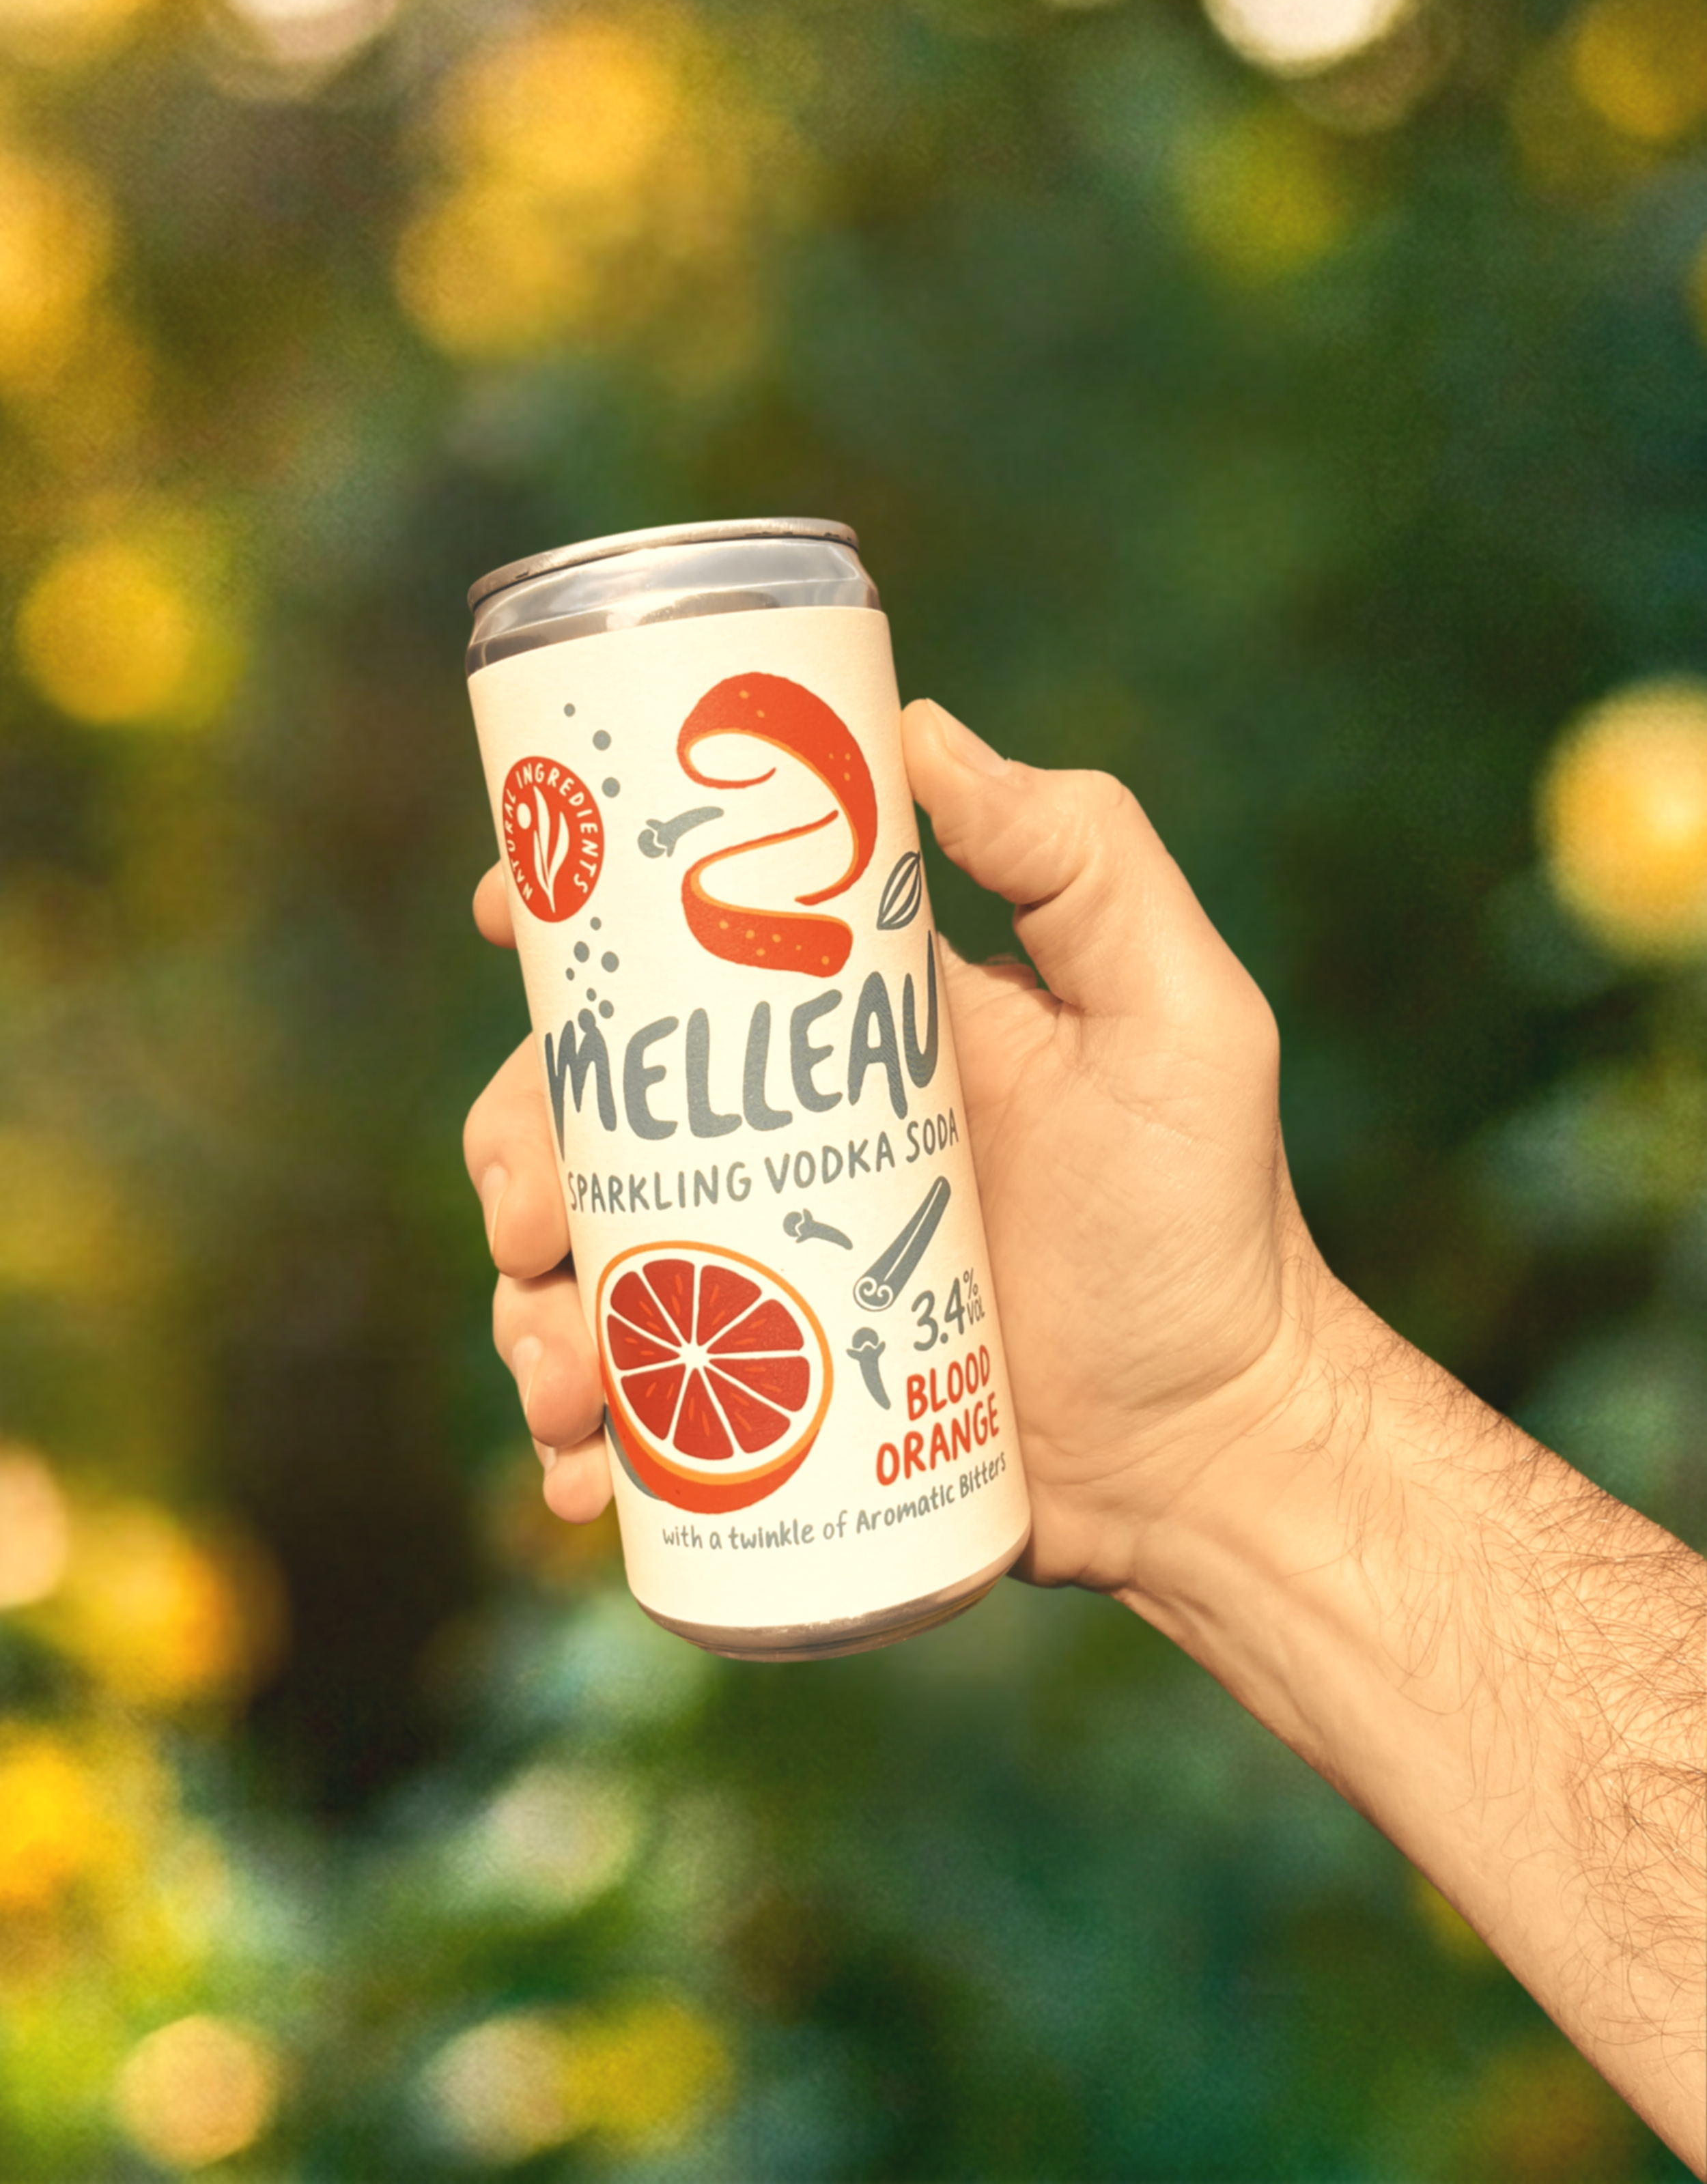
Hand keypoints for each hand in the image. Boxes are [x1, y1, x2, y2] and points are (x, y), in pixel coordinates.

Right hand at [463, 696, 1333, 1588]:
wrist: (1211, 1455)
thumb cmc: (1205, 1228)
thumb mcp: (1176, 1018)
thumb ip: (1083, 856)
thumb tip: (917, 729)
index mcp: (850, 1035)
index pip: (678, 953)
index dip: (573, 926)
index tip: (509, 917)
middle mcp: (791, 1144)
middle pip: (588, 1115)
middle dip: (518, 1153)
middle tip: (534, 1221)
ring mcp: (768, 1275)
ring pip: (585, 1260)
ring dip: (531, 1311)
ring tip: (569, 1378)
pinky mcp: (766, 1398)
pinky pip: (633, 1405)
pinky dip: (578, 1439)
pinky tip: (585, 1475)